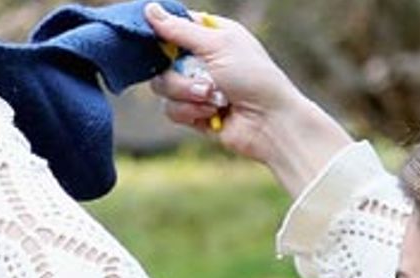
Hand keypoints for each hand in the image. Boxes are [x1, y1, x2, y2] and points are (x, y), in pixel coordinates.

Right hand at [144, 3, 352, 192]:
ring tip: (214, 100)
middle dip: (177, 73)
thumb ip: (180, 30)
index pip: (175, 26)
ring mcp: (197, 88)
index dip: (161, 31)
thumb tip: (149, 9)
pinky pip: (171, 110)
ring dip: (186, 94)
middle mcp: (202, 60)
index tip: (153, 38)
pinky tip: (213, 115)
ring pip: (163, 86)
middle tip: (200, 79)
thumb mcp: (218, 44)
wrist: (270, 123)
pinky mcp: (194, 114)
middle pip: (161, 59)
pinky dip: (190, 112)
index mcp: (212, 36)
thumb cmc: (254, 77)